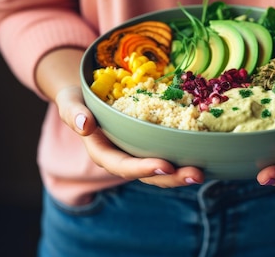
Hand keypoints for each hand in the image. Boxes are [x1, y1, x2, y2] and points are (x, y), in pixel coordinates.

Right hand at [54, 86, 205, 186]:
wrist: (86, 96)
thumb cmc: (76, 99)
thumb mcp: (69, 102)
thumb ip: (73, 113)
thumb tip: (85, 124)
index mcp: (103, 152)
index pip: (123, 165)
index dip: (143, 168)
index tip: (165, 165)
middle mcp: (122, 158)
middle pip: (148, 174)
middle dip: (172, 177)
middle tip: (196, 174)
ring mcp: (138, 153)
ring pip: (162, 170)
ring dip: (182, 173)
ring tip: (203, 172)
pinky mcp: (150, 145)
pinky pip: (168, 154)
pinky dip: (185, 157)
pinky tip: (205, 155)